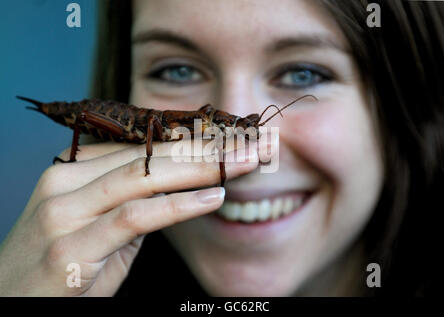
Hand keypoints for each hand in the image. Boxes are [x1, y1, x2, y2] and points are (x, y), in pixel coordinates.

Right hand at [0, 139, 265, 295]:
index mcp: (71, 169)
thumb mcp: (94, 223)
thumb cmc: (58, 263)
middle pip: (146, 156)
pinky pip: (135, 217)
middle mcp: (65, 181)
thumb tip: (178, 184)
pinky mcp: (71, 248)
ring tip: (240, 163)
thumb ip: (130, 201)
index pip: (141, 145)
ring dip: (199, 170)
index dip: (190, 140)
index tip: (229, 137)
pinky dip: (178, 205)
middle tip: (246, 143)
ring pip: (143, 177)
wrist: (7, 300)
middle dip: (203, 149)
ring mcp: (64, 212)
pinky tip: (212, 197)